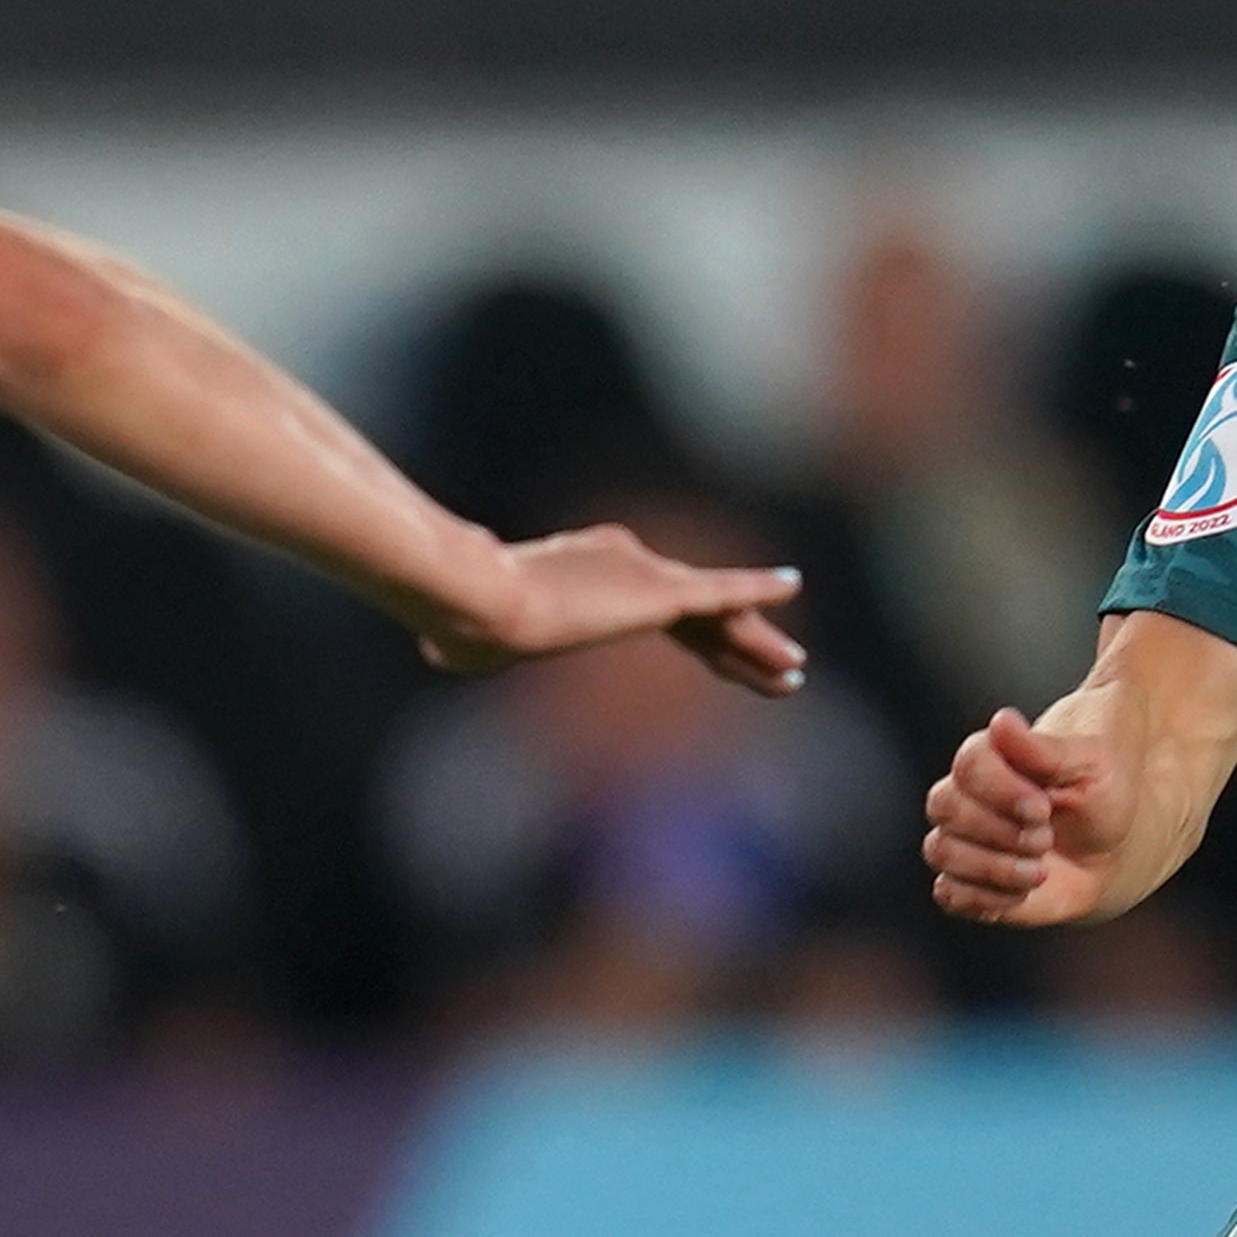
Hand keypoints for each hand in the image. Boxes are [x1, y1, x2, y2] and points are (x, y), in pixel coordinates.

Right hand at [418, 527, 807, 692]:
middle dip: (739, 646)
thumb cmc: (466, 625)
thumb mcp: (470, 643)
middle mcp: (626, 565)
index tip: (719, 658)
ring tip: (793, 672)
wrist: (482, 605)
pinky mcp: (659, 590)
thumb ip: (479, 644)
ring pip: (720, 615)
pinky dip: (757, 588)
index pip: (656, 611)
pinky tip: (792, 586)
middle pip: (699, 615)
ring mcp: (646, 576)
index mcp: (588, 575)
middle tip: (780, 668)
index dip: (695, 639)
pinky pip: (723, 592)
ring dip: (757, 646)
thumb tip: (442, 646)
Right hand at [924, 701, 1129, 926]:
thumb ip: (1042, 748)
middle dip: (1002, 830)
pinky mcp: (965, 882)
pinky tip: (1023, 891)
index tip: (1044, 807)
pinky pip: (948, 893)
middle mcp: (965, 795)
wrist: (1111, 847)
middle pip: (946, 807)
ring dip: (994, 866)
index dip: (1002, 790)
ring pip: (941, 850)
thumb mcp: (1088, 765)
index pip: (969, 765)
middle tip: (1046, 837)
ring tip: (1039, 869)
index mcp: (992, 756)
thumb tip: (1001, 721)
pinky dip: (985, 898)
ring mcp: (960, 839)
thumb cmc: (1100, 795)